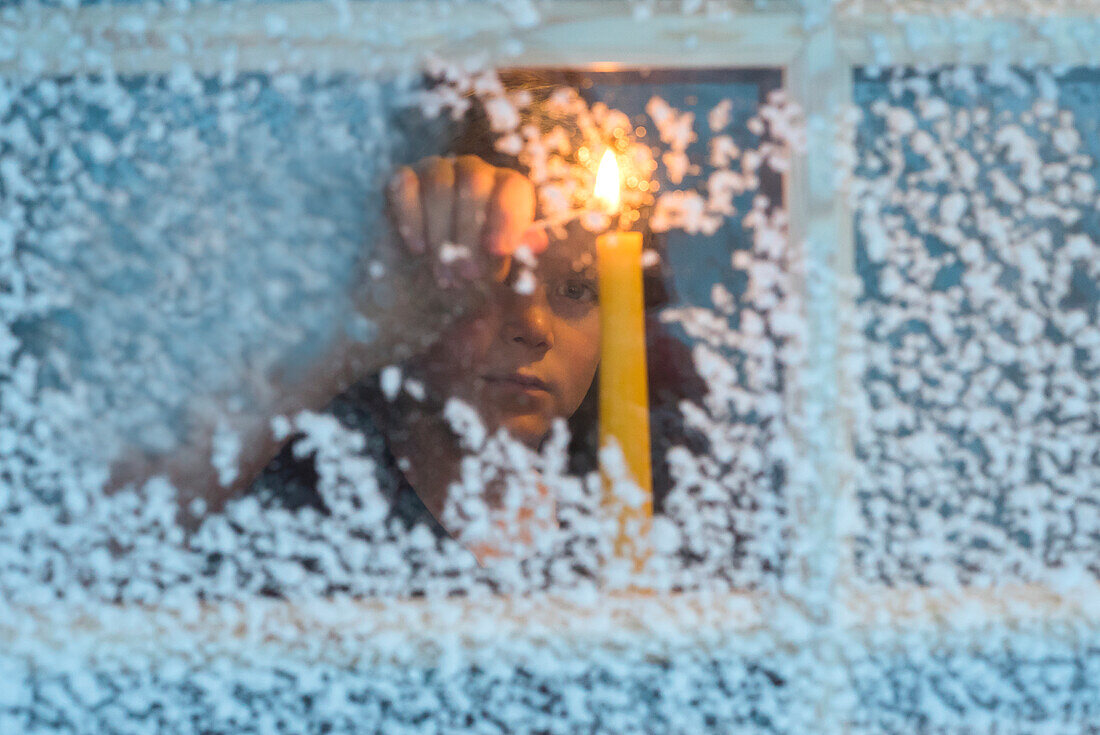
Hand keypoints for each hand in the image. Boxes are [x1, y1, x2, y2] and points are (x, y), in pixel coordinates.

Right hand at [385, 154, 546, 286]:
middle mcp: (473, 171)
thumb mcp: (502, 264)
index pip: (512, 189)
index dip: (507, 219)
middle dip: (471, 233)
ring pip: (439, 186)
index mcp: (506, 186)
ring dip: (442, 233)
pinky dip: (411, 218)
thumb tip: (535, 242)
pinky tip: (418, 249)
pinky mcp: (403, 178)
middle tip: (469, 274)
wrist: (431, 274)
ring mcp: (436, 170)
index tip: (499, 252)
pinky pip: (404, 186)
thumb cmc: (476, 267)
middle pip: (474, 184)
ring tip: (445, 274)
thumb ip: (521, 252)